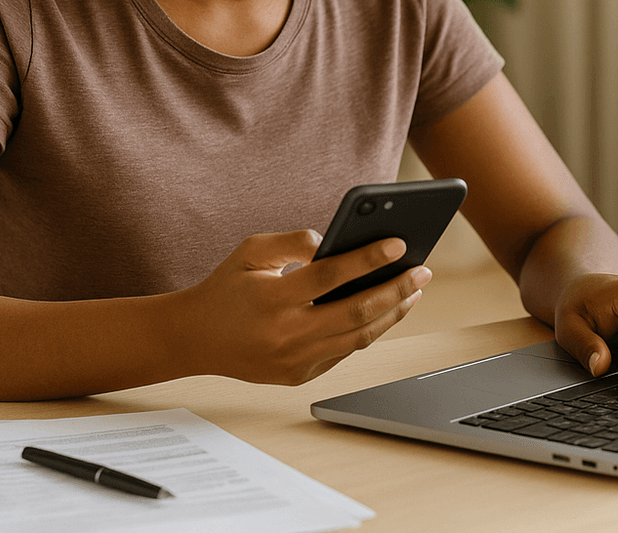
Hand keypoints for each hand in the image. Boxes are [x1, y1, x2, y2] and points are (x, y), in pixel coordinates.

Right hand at [172, 230, 429, 385]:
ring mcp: (294, 360)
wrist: (195, 339)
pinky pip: (344, 352)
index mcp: (272, 298)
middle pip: (355, 312)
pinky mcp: (299, 375)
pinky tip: (387, 310)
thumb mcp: (251, 251)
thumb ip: (292, 241)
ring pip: (358, 337)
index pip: (330, 276)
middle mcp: (286, 334)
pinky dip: (370, 331)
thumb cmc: (227, 287)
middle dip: (396, 289)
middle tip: (422, 271)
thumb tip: (334, 241)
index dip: (368, 259)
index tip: (399, 244)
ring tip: (414, 291)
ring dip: (392, 313)